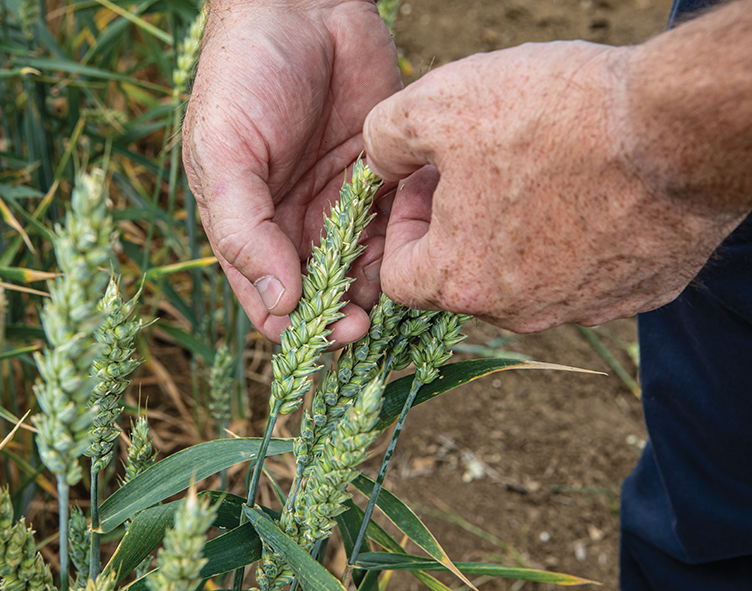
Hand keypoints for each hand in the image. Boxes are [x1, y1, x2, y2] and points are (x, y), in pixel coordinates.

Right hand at [183, 0, 400, 342]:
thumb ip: (244, 228)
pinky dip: (405, 241)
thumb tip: (278, 298)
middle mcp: (294, 224)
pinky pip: (396, 225)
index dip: (296, 326)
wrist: (302, 6)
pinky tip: (414, 241)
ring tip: (393, 284)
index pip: (269, 299)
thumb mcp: (224, 153)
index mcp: (248, 227)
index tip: (328, 333)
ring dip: (378, 285)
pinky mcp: (380, 178)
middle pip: (322, 293)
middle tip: (367, 323)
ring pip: (364, 267)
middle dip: (343, 316)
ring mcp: (340, 204)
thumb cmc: (244, 77)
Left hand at [364, 41, 746, 332]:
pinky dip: (578, 238)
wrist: (680, 129)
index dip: (401, 223)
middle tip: (478, 166)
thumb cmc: (554, 116)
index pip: (398, 276)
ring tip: (537, 169)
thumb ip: (385, 137)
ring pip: (525, 277)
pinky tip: (591, 187)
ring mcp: (584, 308)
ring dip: (515, 230)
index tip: (426, 180)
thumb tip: (378, 161)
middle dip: (457, 224)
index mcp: (462, 281)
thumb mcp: (438, 105)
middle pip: (463, 276)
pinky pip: (588, 273)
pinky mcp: (638, 293)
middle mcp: (520, 311)